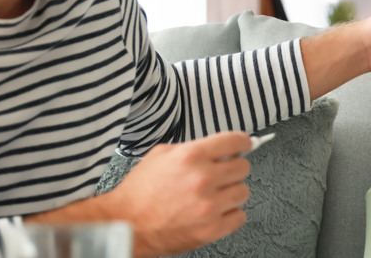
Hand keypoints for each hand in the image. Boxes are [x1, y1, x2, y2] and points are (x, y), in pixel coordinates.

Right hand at [113, 132, 252, 256]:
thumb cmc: (139, 192)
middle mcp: (203, 179)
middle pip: (243, 167)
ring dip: (231, 192)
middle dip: (233, 168)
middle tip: (223, 173)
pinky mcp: (211, 229)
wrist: (126, 223)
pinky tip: (216, 211)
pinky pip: (239, 216)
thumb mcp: (161, 155)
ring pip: (243, 192)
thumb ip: (192, 149)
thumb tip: (217, 149)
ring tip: (215, 194)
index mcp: (191, 156)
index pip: (234, 141)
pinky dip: (230, 214)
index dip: (242, 142)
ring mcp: (209, 206)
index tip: (244, 145)